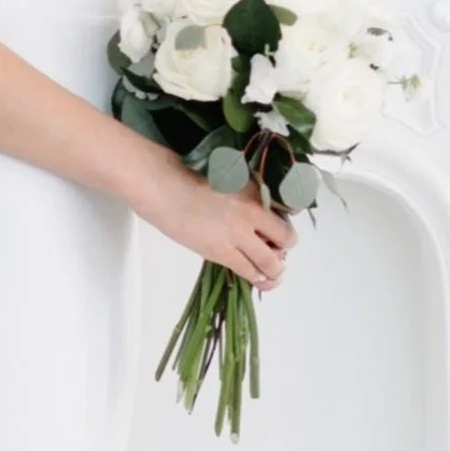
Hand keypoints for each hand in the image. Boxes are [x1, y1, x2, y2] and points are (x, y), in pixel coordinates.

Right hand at [128, 143, 297, 288]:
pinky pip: (249, 271)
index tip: (277, 231)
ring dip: (274, 269)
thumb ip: (246, 191)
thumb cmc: (186, 171)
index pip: (287, 213)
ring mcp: (239, 234)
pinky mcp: (221, 252)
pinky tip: (258, 279)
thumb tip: (259, 210)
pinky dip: (258, 278)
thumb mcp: (226, 175)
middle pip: (286, 239)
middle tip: (273, 250)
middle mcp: (254, 212)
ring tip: (271, 272)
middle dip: (283, 248)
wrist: (161, 184)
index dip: (284, 225)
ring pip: (271, 263)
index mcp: (255, 189)